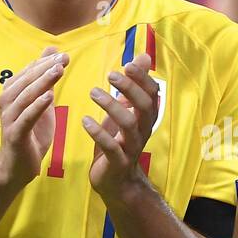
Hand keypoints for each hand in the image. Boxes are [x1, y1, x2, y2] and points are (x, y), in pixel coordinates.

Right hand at [0, 47, 69, 189]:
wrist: (17, 166)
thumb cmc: (31, 133)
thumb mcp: (42, 103)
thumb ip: (45, 79)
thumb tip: (53, 51)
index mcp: (12, 93)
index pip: (28, 72)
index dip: (45, 62)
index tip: (63, 54)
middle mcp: (7, 102)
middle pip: (26, 81)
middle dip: (45, 68)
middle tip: (63, 58)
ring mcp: (9, 118)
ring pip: (25, 96)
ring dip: (42, 82)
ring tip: (58, 71)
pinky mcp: (14, 134)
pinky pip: (25, 118)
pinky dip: (36, 106)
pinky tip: (49, 97)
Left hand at [84, 52, 159, 201]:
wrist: (117, 181)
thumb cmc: (119, 141)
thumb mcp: (127, 111)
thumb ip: (134, 85)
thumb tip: (145, 56)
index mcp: (146, 117)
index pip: (152, 93)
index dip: (143, 78)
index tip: (128, 63)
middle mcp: (143, 131)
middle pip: (145, 106)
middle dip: (130, 88)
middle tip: (110, 74)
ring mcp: (131, 147)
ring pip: (129, 124)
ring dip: (112, 106)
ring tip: (93, 92)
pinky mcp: (118, 162)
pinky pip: (111, 147)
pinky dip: (99, 133)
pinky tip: (85, 122)